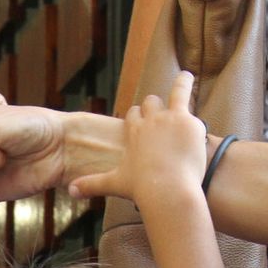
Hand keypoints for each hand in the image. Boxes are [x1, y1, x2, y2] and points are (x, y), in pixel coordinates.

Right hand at [70, 72, 206, 206]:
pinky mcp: (189, 122)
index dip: (138, 117)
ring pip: (176, 91)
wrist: (166, 189)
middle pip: (151, 102)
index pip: (134, 114)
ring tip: (186, 76)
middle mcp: (150, 120)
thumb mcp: (115, 184)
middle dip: (155, 106)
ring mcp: (171, 118)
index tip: (142, 122)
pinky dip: (193, 101)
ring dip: (181, 83)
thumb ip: (93, 185)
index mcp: (133, 130)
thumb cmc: (141, 188)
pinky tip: (197, 95)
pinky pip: (192, 104)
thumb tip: (70, 191)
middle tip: (162, 111)